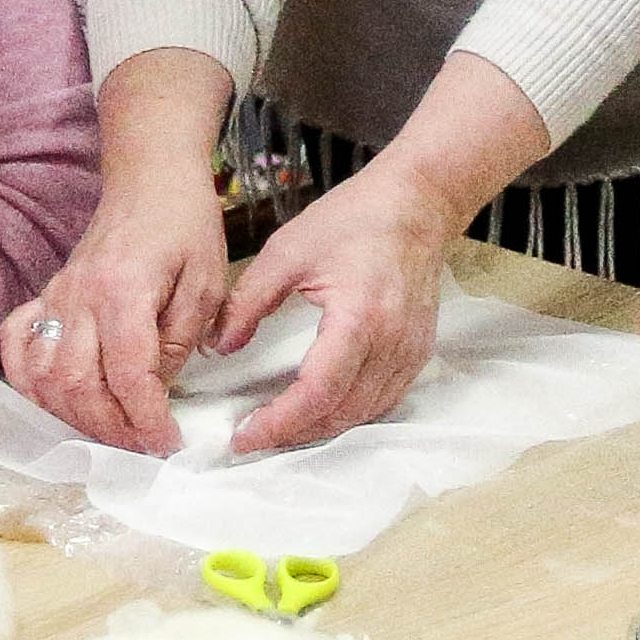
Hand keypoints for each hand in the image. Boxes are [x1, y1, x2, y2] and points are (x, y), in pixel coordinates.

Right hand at [3, 164, 237, 453]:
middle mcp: (79, 297)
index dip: (146, 419)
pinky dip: (28, 382)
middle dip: (110, 428)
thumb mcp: (206, 284)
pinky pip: (17, 347)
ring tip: (109, 431)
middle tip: (142, 445)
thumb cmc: (185, 227)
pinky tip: (55, 401)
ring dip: (73, 416)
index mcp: (124, 292)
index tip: (167, 442)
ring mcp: (56, 297)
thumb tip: (155, 388)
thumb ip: (179, 341)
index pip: (127, 375)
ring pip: (44, 376)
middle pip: (78, 384)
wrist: (151, 180)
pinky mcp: (46, 296)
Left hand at [211, 168, 460, 455]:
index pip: (317, 392)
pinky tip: (320, 409)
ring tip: (280, 427)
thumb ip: (248, 301)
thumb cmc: (353, 219)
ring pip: (363, 414)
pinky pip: (383, 400)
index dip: (278, 423)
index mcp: (358, 317)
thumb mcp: (286, 251)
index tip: (243, 437)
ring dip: (321, 428)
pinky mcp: (418, 352)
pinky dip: (349, 413)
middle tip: (252, 437)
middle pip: (340, 413)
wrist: (417, 203)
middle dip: (293, 433)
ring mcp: (411, 351)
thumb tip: (221, 346)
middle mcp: (391, 343)